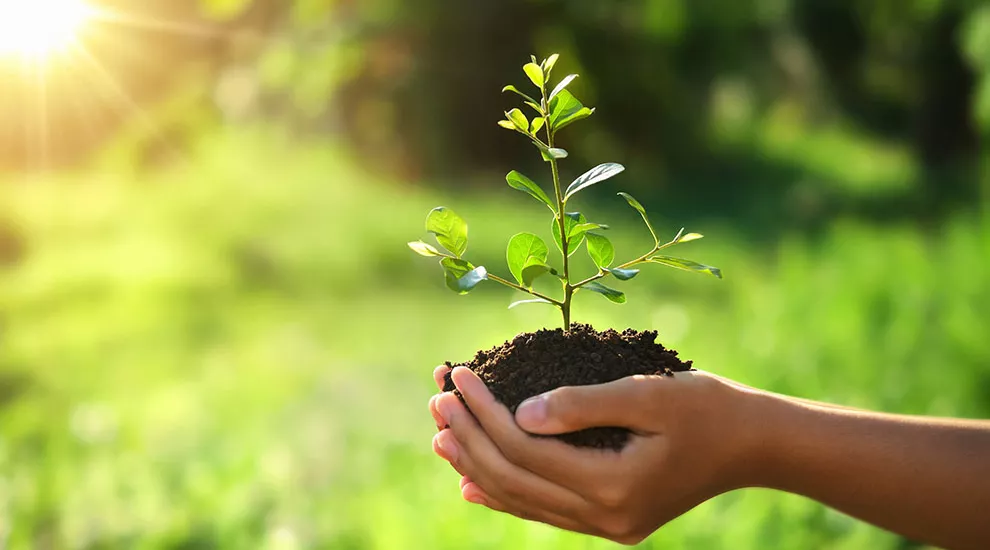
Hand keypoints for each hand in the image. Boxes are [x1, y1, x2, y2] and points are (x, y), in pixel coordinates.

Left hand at [428, 365, 759, 543]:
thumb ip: (582, 404)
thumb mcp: (648, 394)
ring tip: (440, 437)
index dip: (484, 413)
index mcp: (613, 487)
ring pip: (524, 500)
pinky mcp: (610, 521)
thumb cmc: (706, 408)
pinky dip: (506, 494)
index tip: (457, 376)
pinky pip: (545, 511)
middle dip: (469, 438)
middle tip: (436, 400)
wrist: (752, 445)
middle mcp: (605, 518)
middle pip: (515, 479)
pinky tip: (474, 482)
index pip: (526, 449)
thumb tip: (520, 413)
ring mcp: (607, 527)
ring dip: (478, 467)